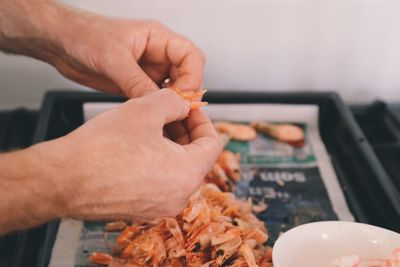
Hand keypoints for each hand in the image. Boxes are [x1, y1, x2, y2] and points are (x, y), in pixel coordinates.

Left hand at [0, 0, 204, 96]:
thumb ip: (136, 82)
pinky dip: (156, 108)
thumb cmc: (85, 35)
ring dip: (171, 103)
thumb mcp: (113, 59)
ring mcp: (148, 70)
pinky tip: (150, 116)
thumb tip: (156, 102)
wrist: (61, 42)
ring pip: (173, 90)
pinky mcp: (137, 84)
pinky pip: (154, 98)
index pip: (191, 56)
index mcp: (158, 38)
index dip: (193, 77)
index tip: (182, 95)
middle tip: (175, 109)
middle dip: (184, 93)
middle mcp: (157, 54)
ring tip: (164, 117)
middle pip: (187, 75)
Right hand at [43, 89, 219, 221]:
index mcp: (187, 175)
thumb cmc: (100, 149)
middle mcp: (177, 197)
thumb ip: (174, 102)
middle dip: (184, 131)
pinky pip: (159, 182)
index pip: (212, 144)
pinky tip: (137, 145)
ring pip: (176, 169)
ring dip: (170, 145)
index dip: (202, 119)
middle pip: (195, 157)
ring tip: (150, 126)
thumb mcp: (145, 109)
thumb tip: (182, 105)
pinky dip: (156, 161)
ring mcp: (158, 206)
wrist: (61, 180)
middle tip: (169, 113)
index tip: (189, 108)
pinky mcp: (140, 209)